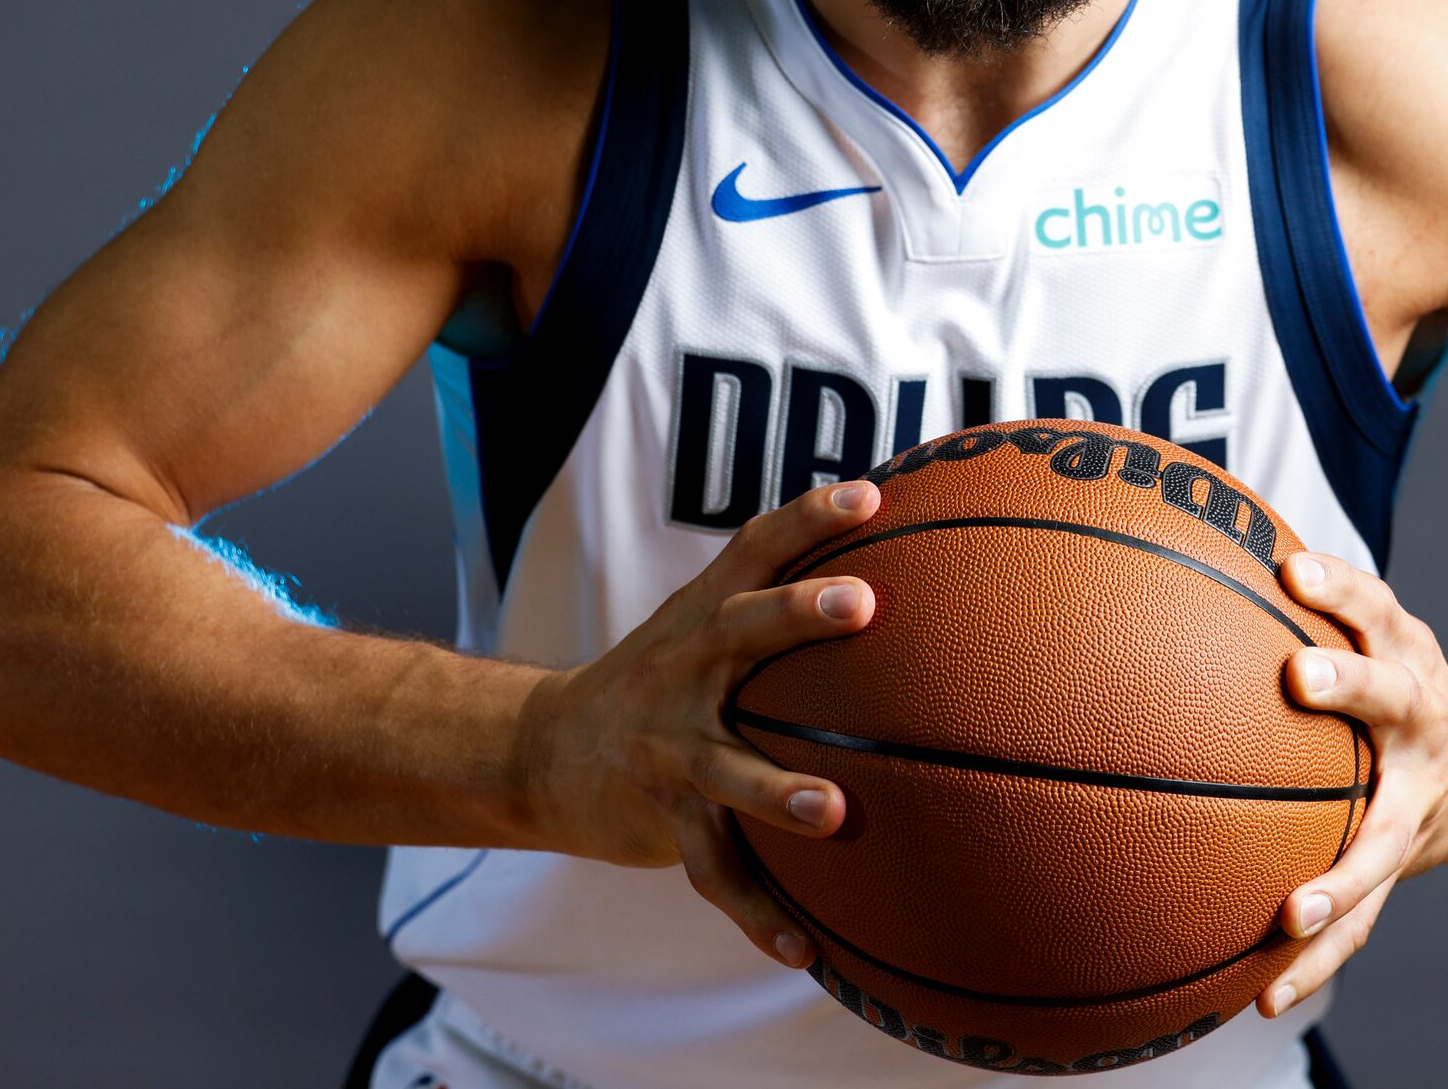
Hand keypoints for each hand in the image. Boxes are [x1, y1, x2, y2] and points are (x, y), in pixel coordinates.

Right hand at [514, 478, 880, 968]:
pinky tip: (807, 952)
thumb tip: (901, 562)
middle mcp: (686, 670)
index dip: (810, 515)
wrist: (545, 751)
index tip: (870, 495)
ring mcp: (671, 747)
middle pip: (740, 631)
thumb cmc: (665, 679)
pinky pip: (716, 871)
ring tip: (837, 814)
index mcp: (704, 615)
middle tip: (863, 603)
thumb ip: (780, 599)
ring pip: (726, 768)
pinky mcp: (664, 818)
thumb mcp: (703, 625)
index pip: (757, 548)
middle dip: (798, 613)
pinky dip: (759, 914)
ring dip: (779, 790)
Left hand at [1257, 551, 1447, 1017]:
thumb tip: (1179, 552)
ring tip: (1292, 914)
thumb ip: (1301, 606)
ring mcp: (1418, 803)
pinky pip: (1362, 921)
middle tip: (1301, 674)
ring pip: (1384, 840)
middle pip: (1393, 697)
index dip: (1341, 587)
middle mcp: (1420, 723)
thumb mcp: (1376, 634)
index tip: (1293, 571)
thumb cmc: (1400, 684)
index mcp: (1405, 658)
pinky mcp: (1403, 863)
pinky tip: (1265, 996)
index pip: (1376, 607)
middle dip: (1350, 683)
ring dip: (1342, 880)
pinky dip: (1317, 962)